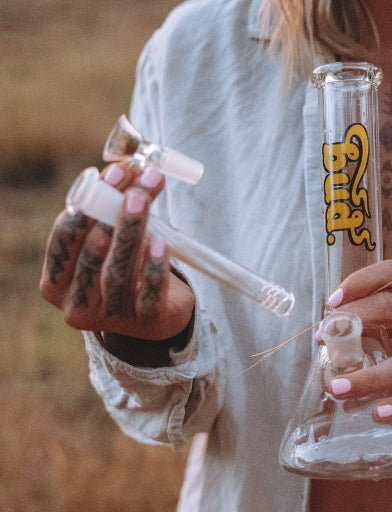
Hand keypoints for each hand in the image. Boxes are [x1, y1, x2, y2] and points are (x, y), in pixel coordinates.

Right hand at [40, 163, 194, 341]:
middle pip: (92, 253)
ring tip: (147, 198)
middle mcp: (75, 303)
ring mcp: (109, 318)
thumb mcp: (110, 241)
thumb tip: (133, 163)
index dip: (87, 202)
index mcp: (57, 279)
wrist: (156, 313)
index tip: (114, 172)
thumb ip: (111, 210)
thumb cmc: (127, 267)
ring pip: (117, 272)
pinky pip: (149, 297)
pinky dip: (154, 269)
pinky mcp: (144, 324)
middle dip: (115, 211)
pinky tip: (161, 244)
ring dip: (132, 230)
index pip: (63, 238)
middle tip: (140, 181)